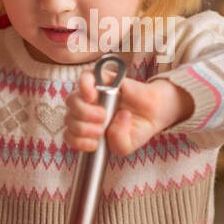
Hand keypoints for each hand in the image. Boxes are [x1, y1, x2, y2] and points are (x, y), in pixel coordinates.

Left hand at [65, 72, 194, 155]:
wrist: (155, 113)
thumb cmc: (136, 129)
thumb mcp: (125, 146)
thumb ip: (116, 141)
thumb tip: (113, 121)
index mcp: (87, 129)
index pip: (69, 135)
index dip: (76, 141)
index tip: (94, 144)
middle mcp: (85, 111)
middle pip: (68, 118)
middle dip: (82, 128)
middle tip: (101, 130)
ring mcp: (92, 94)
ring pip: (72, 100)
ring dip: (84, 111)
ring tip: (103, 116)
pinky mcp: (102, 78)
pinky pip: (84, 77)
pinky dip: (84, 86)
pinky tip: (92, 96)